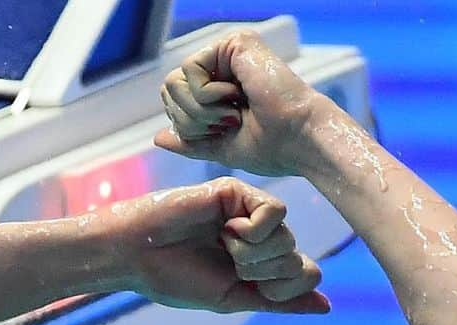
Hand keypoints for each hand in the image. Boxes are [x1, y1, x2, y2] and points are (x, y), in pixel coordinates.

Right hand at [109, 178, 329, 314]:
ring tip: (224, 246)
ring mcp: (247, 213)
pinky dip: (255, 230)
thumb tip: (327, 306)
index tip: (250, 287)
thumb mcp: (233, 299)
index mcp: (255, 264)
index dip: (283, 288)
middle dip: (264, 271)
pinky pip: (274, 212)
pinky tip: (227, 229)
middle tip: (230, 264)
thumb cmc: (176, 280)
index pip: (302, 274)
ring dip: (255, 253)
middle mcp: (255, 237)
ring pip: (287, 236)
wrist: (136, 256)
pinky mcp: (237, 192)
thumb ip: (280, 301)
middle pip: (295, 256)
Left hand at [154, 30, 318, 176]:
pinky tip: (236, 98)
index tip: (223, 132)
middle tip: (227, 123)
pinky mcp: (232, 44)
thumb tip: (158, 136)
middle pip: (169, 90)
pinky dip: (209, 97)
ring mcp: (227, 52)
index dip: (187, 126)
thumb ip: (190, 142)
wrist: (297, 140)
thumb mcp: (220, 148)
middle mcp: (222, 64)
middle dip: (192, 121)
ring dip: (200, 111)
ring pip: (175, 82)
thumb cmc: (272, 148)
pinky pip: (190, 71)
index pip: (174, 101)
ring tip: (231, 113)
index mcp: (220, 87)